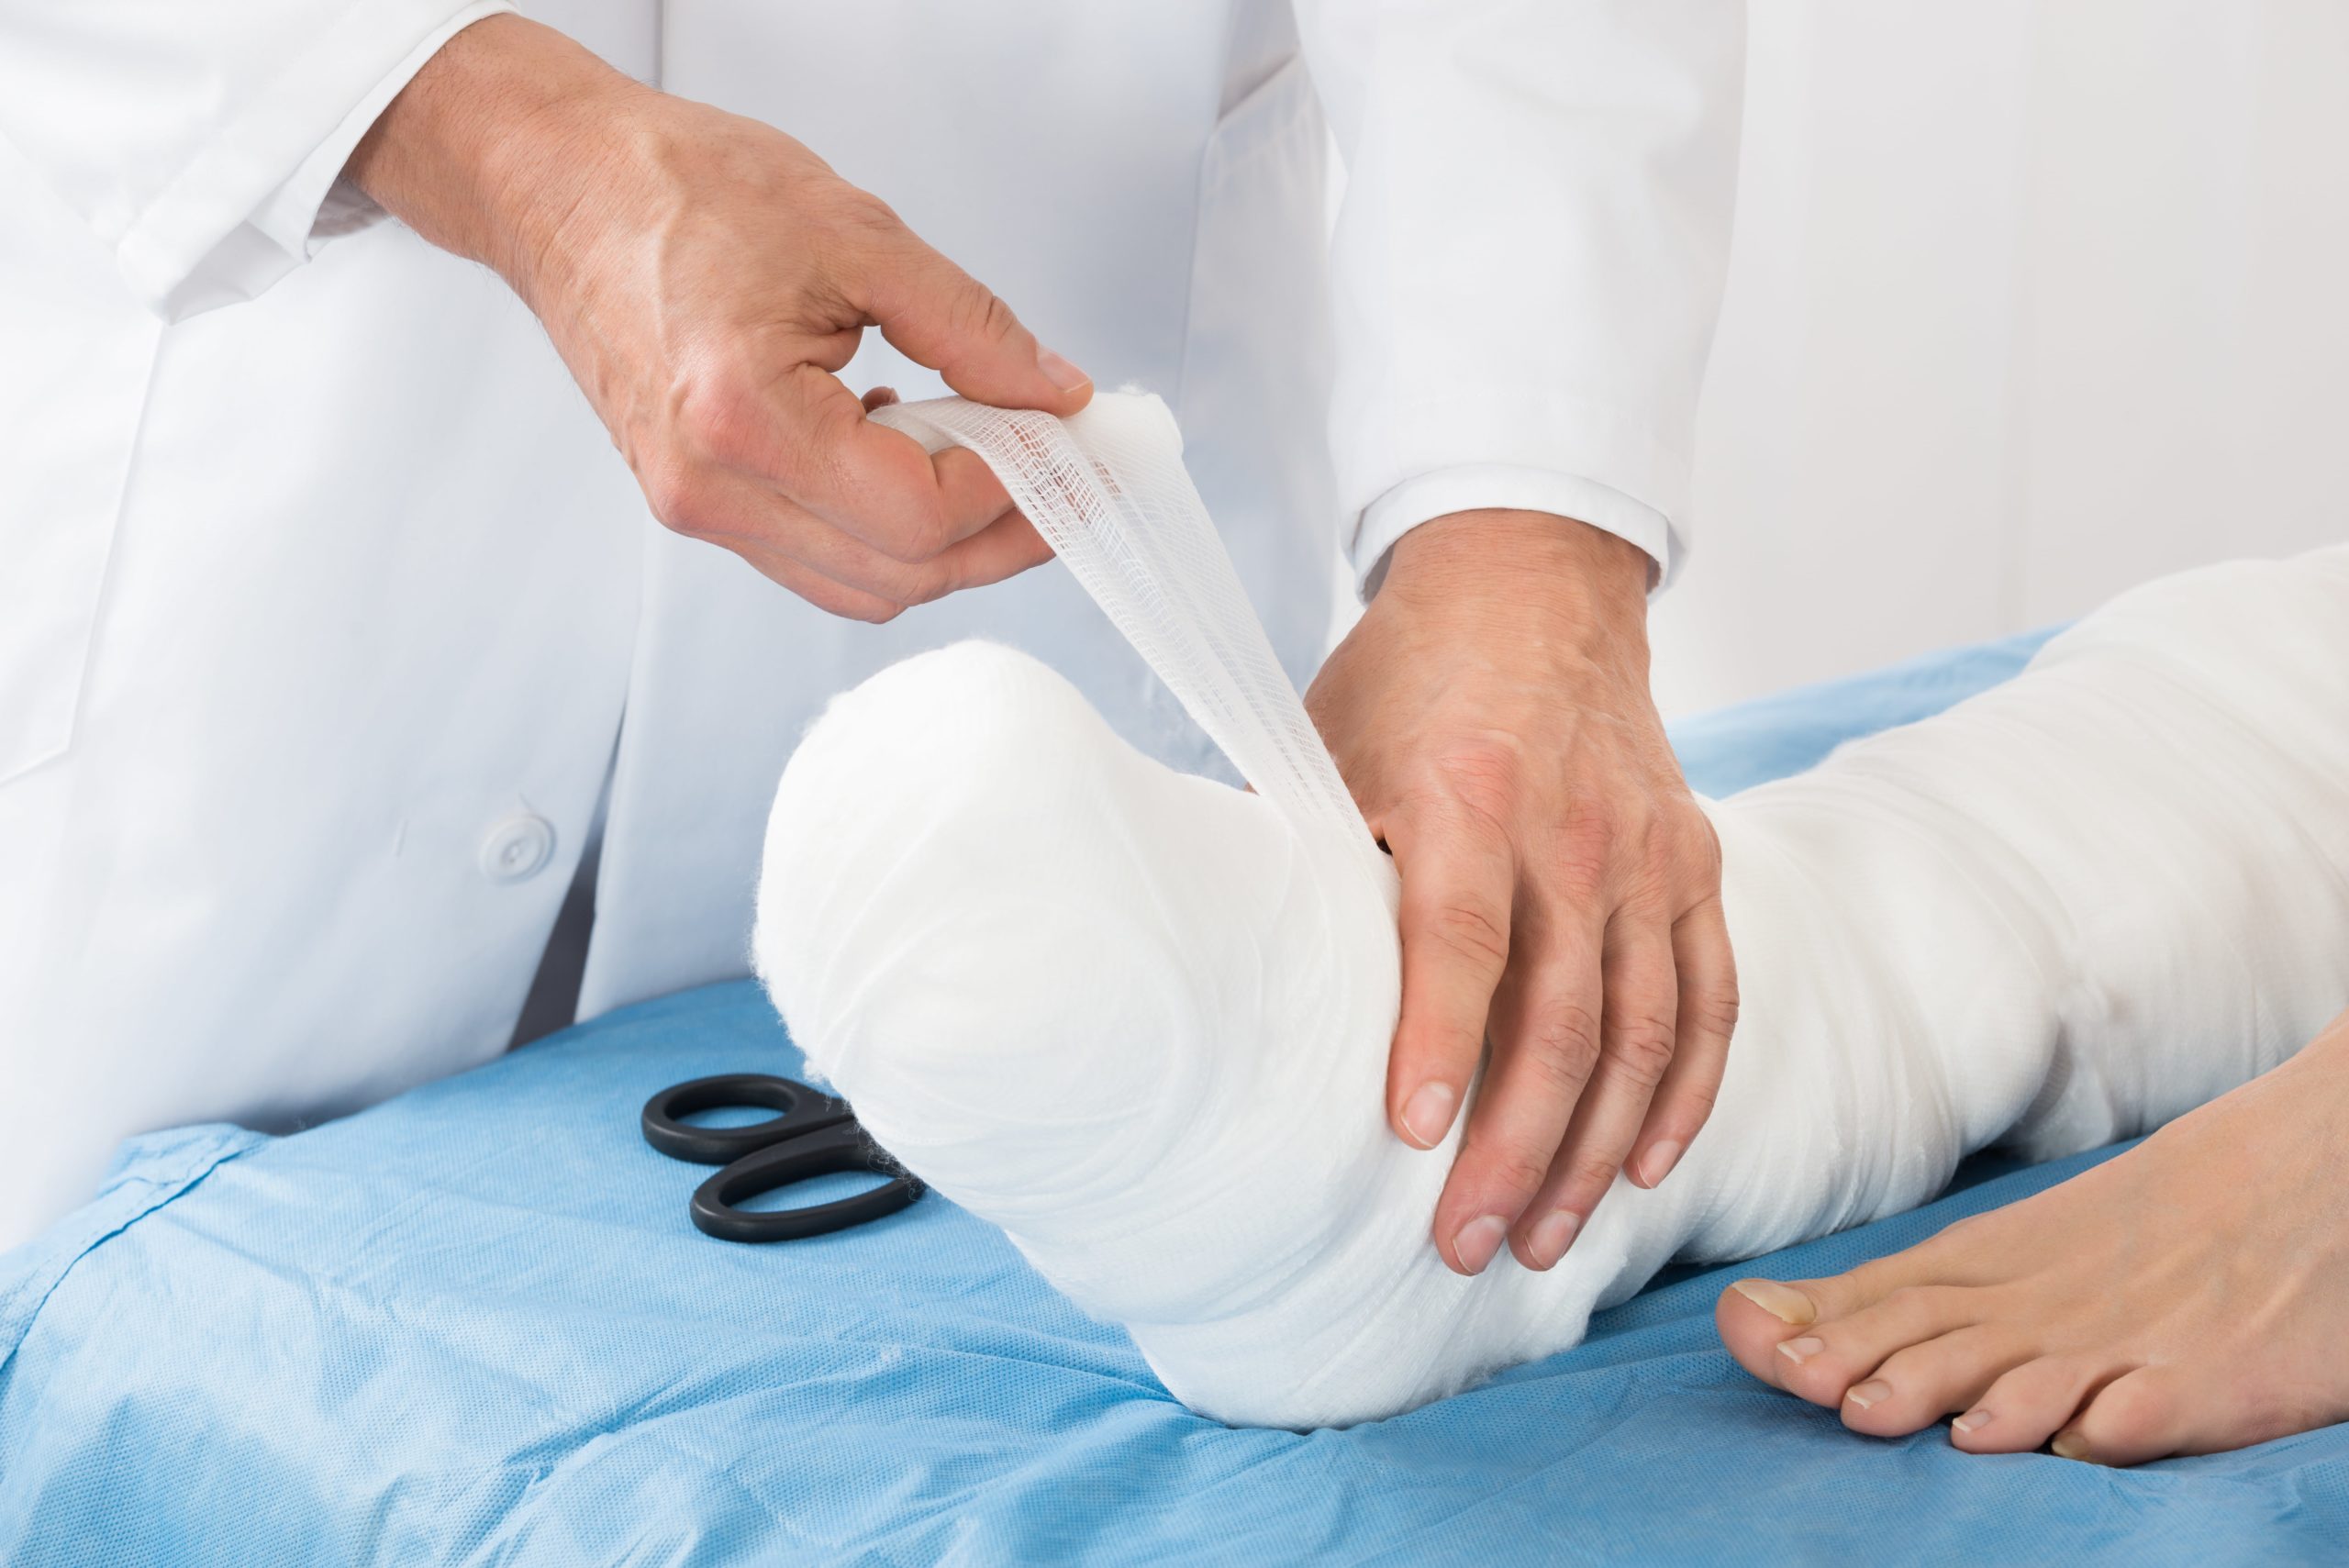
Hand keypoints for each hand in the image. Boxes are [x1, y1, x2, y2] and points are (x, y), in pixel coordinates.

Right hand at [347, 16, 1090, 620]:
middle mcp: (710, 488)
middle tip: (1064, 481)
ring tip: (1000, 469)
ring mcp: (695, 507)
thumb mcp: (858, 235)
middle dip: (999, 537)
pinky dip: (881, 531)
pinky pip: (815, 559)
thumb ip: (971, 329)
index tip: (1065, 449)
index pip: (918, 516)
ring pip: (860, 586)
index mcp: (744, 418)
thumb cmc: (680, 191)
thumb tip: (1055, 395)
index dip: (1012, 493)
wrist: (558, 186)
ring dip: (944, 545)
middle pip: (898, 574)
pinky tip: (907, 456)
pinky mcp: (693, 503)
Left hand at [1306, 510, 1736, 1274]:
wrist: (1534, 582)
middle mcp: (1574, 831)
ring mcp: (1648, 853)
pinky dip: (1686, 1094)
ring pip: (1643, 1033)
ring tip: (1540, 1239)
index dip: (1439, 1043)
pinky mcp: (1694, 865)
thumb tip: (1242, 977)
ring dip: (1595, 1151)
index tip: (1412, 1140)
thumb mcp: (1329, 742)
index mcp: (1468, 791)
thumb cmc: (1410, 676)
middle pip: (1562, 1018)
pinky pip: (1710, 999)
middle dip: (1515, 1149)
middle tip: (1465, 1244)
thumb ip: (1309, 856)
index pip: (1462, 938)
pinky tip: (1644, 1168)